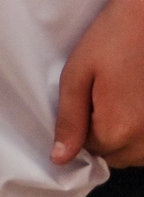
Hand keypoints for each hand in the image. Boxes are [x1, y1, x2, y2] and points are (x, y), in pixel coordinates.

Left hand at [54, 0, 143, 167]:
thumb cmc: (113, 39)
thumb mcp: (77, 75)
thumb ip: (69, 120)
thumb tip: (60, 157)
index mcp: (118, 130)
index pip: (90, 151)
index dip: (81, 128)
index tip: (83, 101)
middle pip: (116, 155)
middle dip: (104, 133)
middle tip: (101, 96)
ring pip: (137, 152)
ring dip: (126, 133)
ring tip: (121, 94)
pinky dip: (142, 129)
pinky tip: (136, 98)